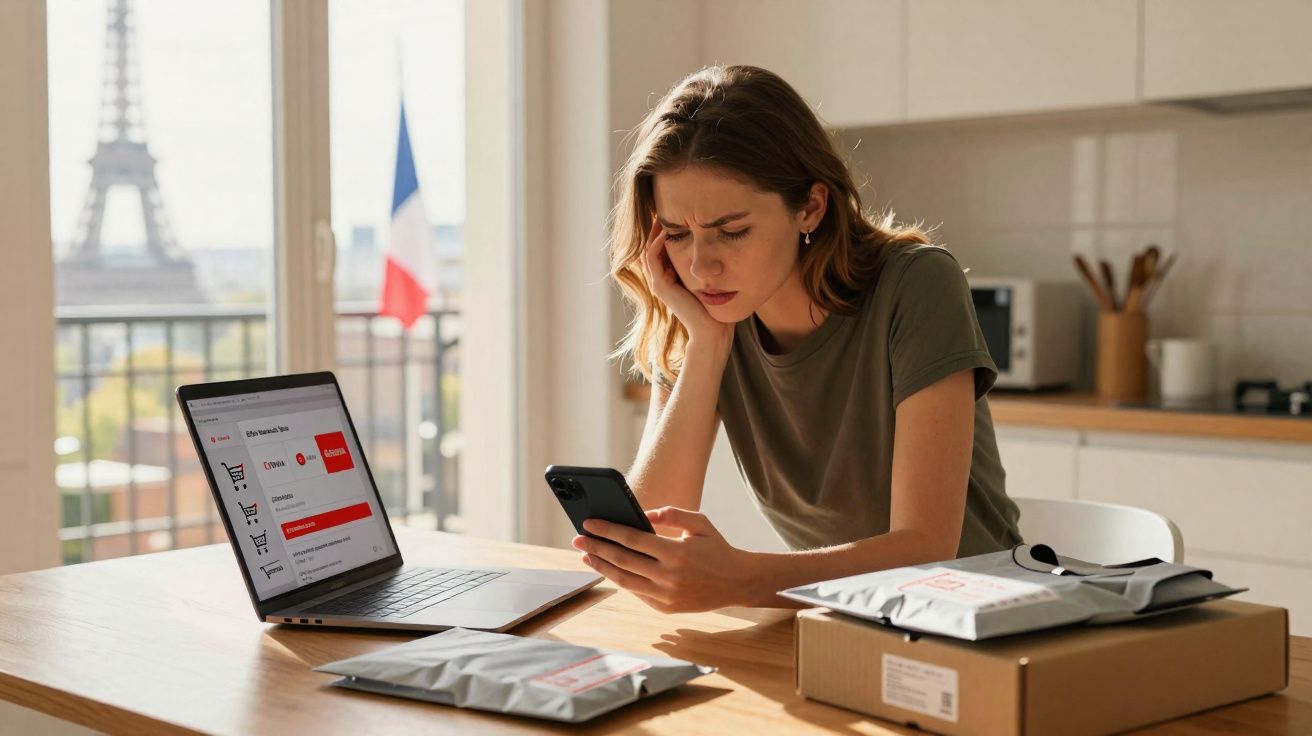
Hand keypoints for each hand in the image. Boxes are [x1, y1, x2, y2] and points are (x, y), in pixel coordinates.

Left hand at [571, 506, 755, 612]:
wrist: (738, 582)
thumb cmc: (717, 548)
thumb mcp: (699, 523)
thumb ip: (671, 514)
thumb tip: (642, 514)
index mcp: (676, 552)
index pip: (632, 539)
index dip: (607, 530)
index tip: (588, 524)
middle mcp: (669, 576)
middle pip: (622, 560)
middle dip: (596, 549)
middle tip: (577, 539)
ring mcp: (666, 595)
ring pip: (624, 580)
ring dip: (602, 567)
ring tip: (586, 557)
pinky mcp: (666, 609)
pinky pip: (636, 593)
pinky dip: (620, 580)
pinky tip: (609, 569)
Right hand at [641, 218, 733, 346]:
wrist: (713, 331)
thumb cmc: (717, 308)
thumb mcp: (711, 280)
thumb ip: (709, 267)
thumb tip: (721, 247)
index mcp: (671, 278)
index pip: (662, 249)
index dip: (665, 230)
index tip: (676, 213)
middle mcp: (661, 280)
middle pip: (652, 247)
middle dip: (657, 227)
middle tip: (663, 206)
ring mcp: (659, 283)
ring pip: (649, 250)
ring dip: (654, 231)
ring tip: (661, 213)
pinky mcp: (661, 287)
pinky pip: (652, 258)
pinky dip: (657, 243)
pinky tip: (666, 230)